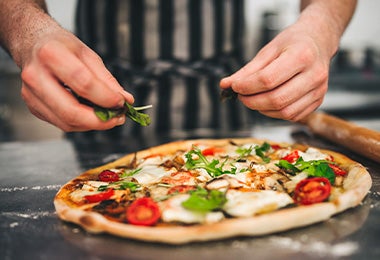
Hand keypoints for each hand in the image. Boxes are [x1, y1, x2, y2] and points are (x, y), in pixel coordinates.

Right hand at [19, 25, 133, 131]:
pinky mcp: (32, 107)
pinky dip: (81, 123)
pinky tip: (91, 114)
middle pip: (71, 111)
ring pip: (66, 123)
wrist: (32, 44)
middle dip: (100, 120)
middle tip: (118, 118)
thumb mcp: (87, 54)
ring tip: (108, 116)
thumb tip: (125, 100)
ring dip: (92, 124)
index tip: (121, 102)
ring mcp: (31, 94)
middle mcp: (36, 76)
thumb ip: (107, 79)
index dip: (106, 97)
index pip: (83, 84)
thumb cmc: (60, 46)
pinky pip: (61, 123)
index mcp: (51, 55)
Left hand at [220, 20, 334, 120]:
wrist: (318, 41)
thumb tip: (225, 85)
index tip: (234, 86)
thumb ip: (247, 70)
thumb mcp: (268, 50)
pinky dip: (274, 113)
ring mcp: (319, 90)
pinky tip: (267, 103)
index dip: (247, 86)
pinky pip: (292, 116)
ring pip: (284, 112)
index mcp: (302, 55)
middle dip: (252, 101)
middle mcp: (315, 74)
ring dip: (262, 109)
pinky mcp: (318, 101)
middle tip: (241, 96)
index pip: (268, 79)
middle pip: (277, 99)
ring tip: (253, 99)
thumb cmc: (293, 43)